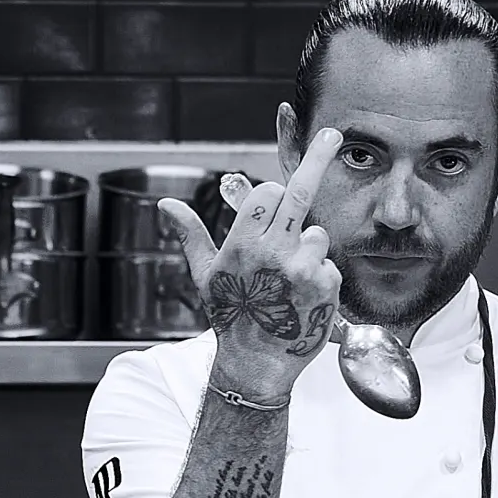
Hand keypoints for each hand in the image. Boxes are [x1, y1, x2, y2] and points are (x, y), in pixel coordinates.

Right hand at [159, 102, 343, 402]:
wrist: (256, 364)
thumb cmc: (228, 316)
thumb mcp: (204, 276)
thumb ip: (190, 234)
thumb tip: (164, 205)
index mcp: (240, 245)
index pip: (267, 193)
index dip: (272, 197)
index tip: (274, 201)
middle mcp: (271, 252)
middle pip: (298, 192)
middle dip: (317, 158)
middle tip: (332, 133)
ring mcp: (301, 268)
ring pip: (316, 233)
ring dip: (307, 250)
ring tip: (289, 281)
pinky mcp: (325, 286)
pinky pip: (328, 263)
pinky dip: (320, 276)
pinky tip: (302, 297)